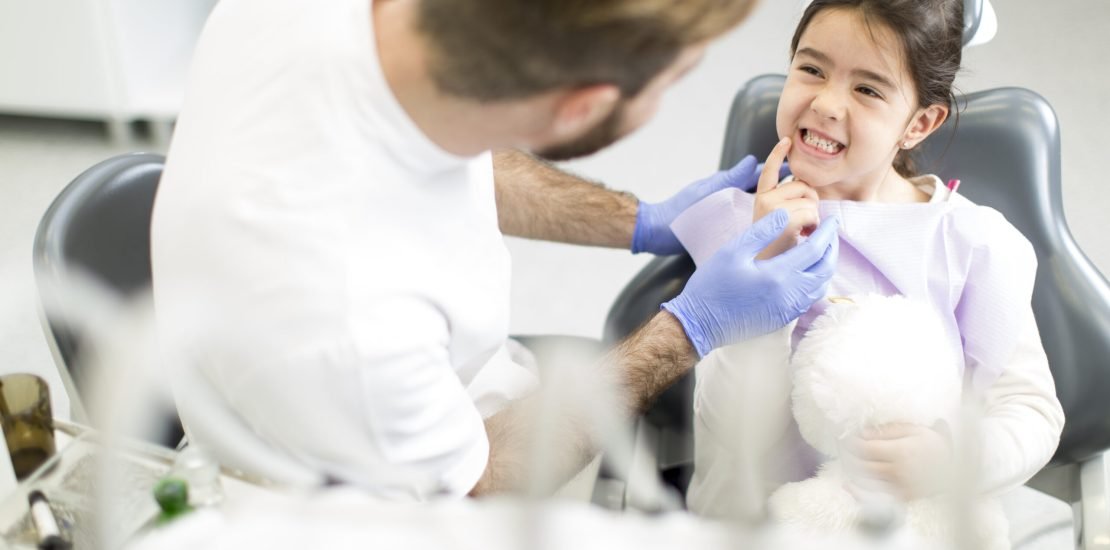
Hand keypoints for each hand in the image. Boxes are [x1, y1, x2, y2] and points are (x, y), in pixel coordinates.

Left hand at [632, 155, 789, 254]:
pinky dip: (766, 233)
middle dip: (789, 199)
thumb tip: (754, 161)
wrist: (658, 232)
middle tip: (812, 202)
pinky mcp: (727, 237)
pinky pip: (752, 233)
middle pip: (768, 199)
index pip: (763, 179)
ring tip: (804, 221)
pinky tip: (781, 240)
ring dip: (781, 217)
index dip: (783, 176)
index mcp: (731, 189)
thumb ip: (731, 177)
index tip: (804, 177)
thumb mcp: (707, 191)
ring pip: (762, 217)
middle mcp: (733, 204)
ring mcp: (731, 221)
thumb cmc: (680, 209)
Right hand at [661, 209, 838, 356]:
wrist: (700, 324)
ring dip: (826, 266)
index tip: (832, 220)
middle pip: (825, 270)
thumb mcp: (733, 251)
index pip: (815, 250)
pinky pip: (809, 299)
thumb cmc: (712, 285)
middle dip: (832, 249)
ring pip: (820, 286)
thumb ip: (762, 231)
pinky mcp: (782, 318)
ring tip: (821, 250)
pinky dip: (816, 282)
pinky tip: (806, 272)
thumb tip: (785, 214)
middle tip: (830, 233)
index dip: (827, 233)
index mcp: (778, 275)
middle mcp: (788, 295)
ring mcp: (787, 310)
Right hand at [752, 138, 819, 259]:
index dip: (778, 154)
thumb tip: (804, 186)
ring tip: (801, 232)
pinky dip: (814, 225)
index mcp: (760, 197)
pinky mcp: (783, 219)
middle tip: (801, 224)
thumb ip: (785, 200)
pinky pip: (812, 212)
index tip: (787, 140)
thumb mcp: (775, 220)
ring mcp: (772, 208)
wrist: (764, 269)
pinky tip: (804, 235)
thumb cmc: (775, 247)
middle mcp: (763, 199)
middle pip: (803, 185)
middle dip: (810, 202)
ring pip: (810, 199)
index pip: (770, 170)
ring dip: (813, 216)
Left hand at [840, 423, 953, 500]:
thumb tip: (862, 432)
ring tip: (847, 460)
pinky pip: (875, 498)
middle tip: (842, 446)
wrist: (956, 468)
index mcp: (900, 452)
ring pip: (864, 481)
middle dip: (847, 455)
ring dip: (851, 470)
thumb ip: (886, 431)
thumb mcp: (913, 430)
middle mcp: (897, 472)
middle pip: (860, 465)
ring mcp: (899, 487)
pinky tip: (848, 485)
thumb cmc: (933, 444)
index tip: (844, 436)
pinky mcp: (902, 498)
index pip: (863, 448)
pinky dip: (859, 492)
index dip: (850, 442)